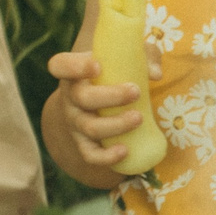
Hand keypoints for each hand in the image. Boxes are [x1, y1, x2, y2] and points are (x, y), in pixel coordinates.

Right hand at [47, 48, 156, 169]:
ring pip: (90, 127)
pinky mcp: (84, 144)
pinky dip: (106, 156)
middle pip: (82, 98)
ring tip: (140, 117)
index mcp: (74, 73)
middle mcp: (70, 98)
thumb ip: (143, 58)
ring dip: (116, 124)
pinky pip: (90, 154)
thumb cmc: (114, 75)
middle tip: (136, 91)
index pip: (60, 65)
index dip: (74, 66)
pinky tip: (125, 151)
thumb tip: (155, 74)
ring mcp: (75, 123)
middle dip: (110, 96)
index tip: (97, 66)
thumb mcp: (126, 60)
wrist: (95, 105)